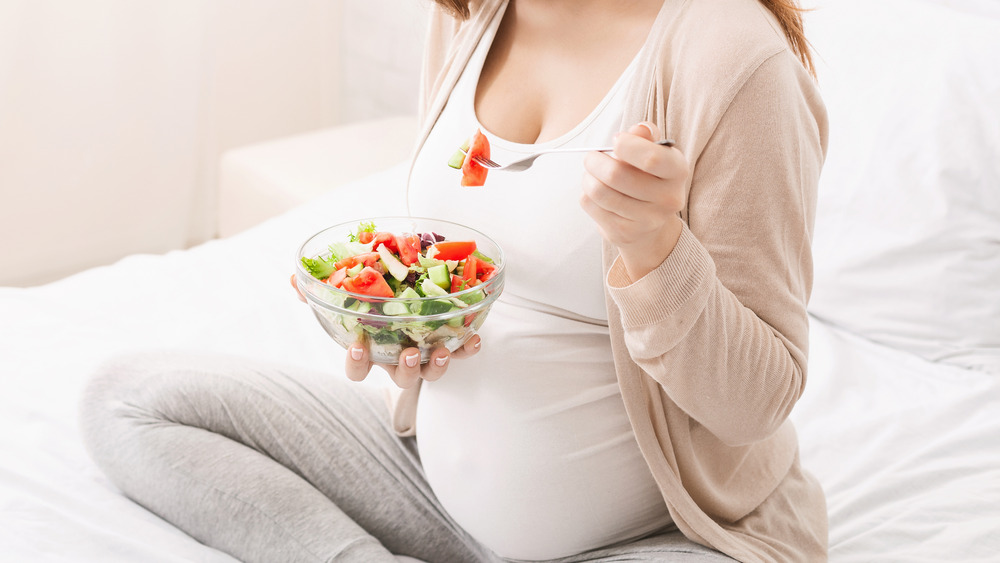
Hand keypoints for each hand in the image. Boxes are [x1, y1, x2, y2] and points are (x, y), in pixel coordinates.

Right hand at [290, 274, 482, 387]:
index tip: (359, 348)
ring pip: (429, 373)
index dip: (357, 364)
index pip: (358, 370)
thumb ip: (320, 290)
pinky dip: (466, 349)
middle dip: (405, 369)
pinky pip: (459, 353)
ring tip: (440, 350)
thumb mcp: (345, 294)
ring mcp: (424, 355)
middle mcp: (397, 358)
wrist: (411, 291)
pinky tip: (473, 339)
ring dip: (436, 365)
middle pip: (400, 378)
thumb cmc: (371, 301)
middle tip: (408, 352)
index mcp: (371, 350)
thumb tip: (294, 279)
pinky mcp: (448, 345)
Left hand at [580, 122, 688, 280]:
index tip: (616, 140)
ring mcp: (647, 220)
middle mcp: (668, 198)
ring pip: (599, 191)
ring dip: (588, 178)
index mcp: (678, 171)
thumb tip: (639, 129)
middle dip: (595, 161)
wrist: (651, 223)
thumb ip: (646, 136)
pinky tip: (594, 192)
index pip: (652, 158)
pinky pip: (591, 206)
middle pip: (616, 175)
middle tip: (591, 157)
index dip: (627, 146)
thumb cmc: (648, 177)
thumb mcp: (654, 152)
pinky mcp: (624, 233)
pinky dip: (586, 194)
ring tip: (591, 174)